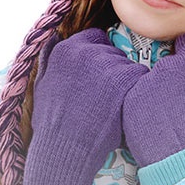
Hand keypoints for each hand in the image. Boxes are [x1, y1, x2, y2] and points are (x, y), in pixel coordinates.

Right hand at [21, 28, 147, 184]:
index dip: (100, 55)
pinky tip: (125, 107)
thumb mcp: (43, 85)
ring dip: (127, 82)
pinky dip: (138, 91)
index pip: (95, 37)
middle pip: (113, 51)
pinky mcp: (124, 79)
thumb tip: (56, 36)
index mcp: (67, 50)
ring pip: (129, 65)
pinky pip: (142, 77)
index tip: (99, 74)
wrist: (65, 147)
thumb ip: (51, 59)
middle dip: (113, 69)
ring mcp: (106, 64)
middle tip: (106, 95)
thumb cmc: (52, 123)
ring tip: (114, 105)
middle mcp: (86, 52)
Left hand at [123, 31, 184, 166]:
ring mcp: (144, 86)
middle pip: (168, 65)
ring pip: (152, 83)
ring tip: (173, 120)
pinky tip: (157, 126)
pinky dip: (143, 110)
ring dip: (160, 95)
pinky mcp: (129, 104)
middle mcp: (165, 67)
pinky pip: (134, 100)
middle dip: (177, 80)